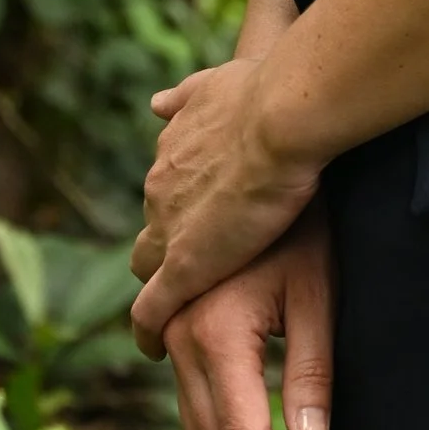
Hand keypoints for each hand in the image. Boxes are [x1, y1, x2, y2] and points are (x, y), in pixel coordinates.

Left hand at [131, 54, 324, 351]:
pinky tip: (157, 346)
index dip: (180, 209)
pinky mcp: (183, 269)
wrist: (279, 117)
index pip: (164, 192)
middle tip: (203, 260)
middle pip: (152, 229)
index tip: (200, 220)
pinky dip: (149, 330)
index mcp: (172, 152)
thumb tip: (156, 104)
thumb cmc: (267, 94)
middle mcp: (159, 189)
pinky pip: (151, 311)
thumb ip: (185, 97)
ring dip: (163, 282)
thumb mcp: (215, 83)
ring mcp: (168, 230)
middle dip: (171, 243)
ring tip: (183, 306)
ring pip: (149, 267)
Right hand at [161, 205, 332, 429]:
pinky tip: (224, 419)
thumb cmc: (308, 209)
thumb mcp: (320, 288)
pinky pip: (183, 365)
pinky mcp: (177, 295)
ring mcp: (172, 311)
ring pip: (188, 404)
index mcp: (214, 333)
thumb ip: (313, 368)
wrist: (270, 127)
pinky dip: (206, 403)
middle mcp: (180, 330)